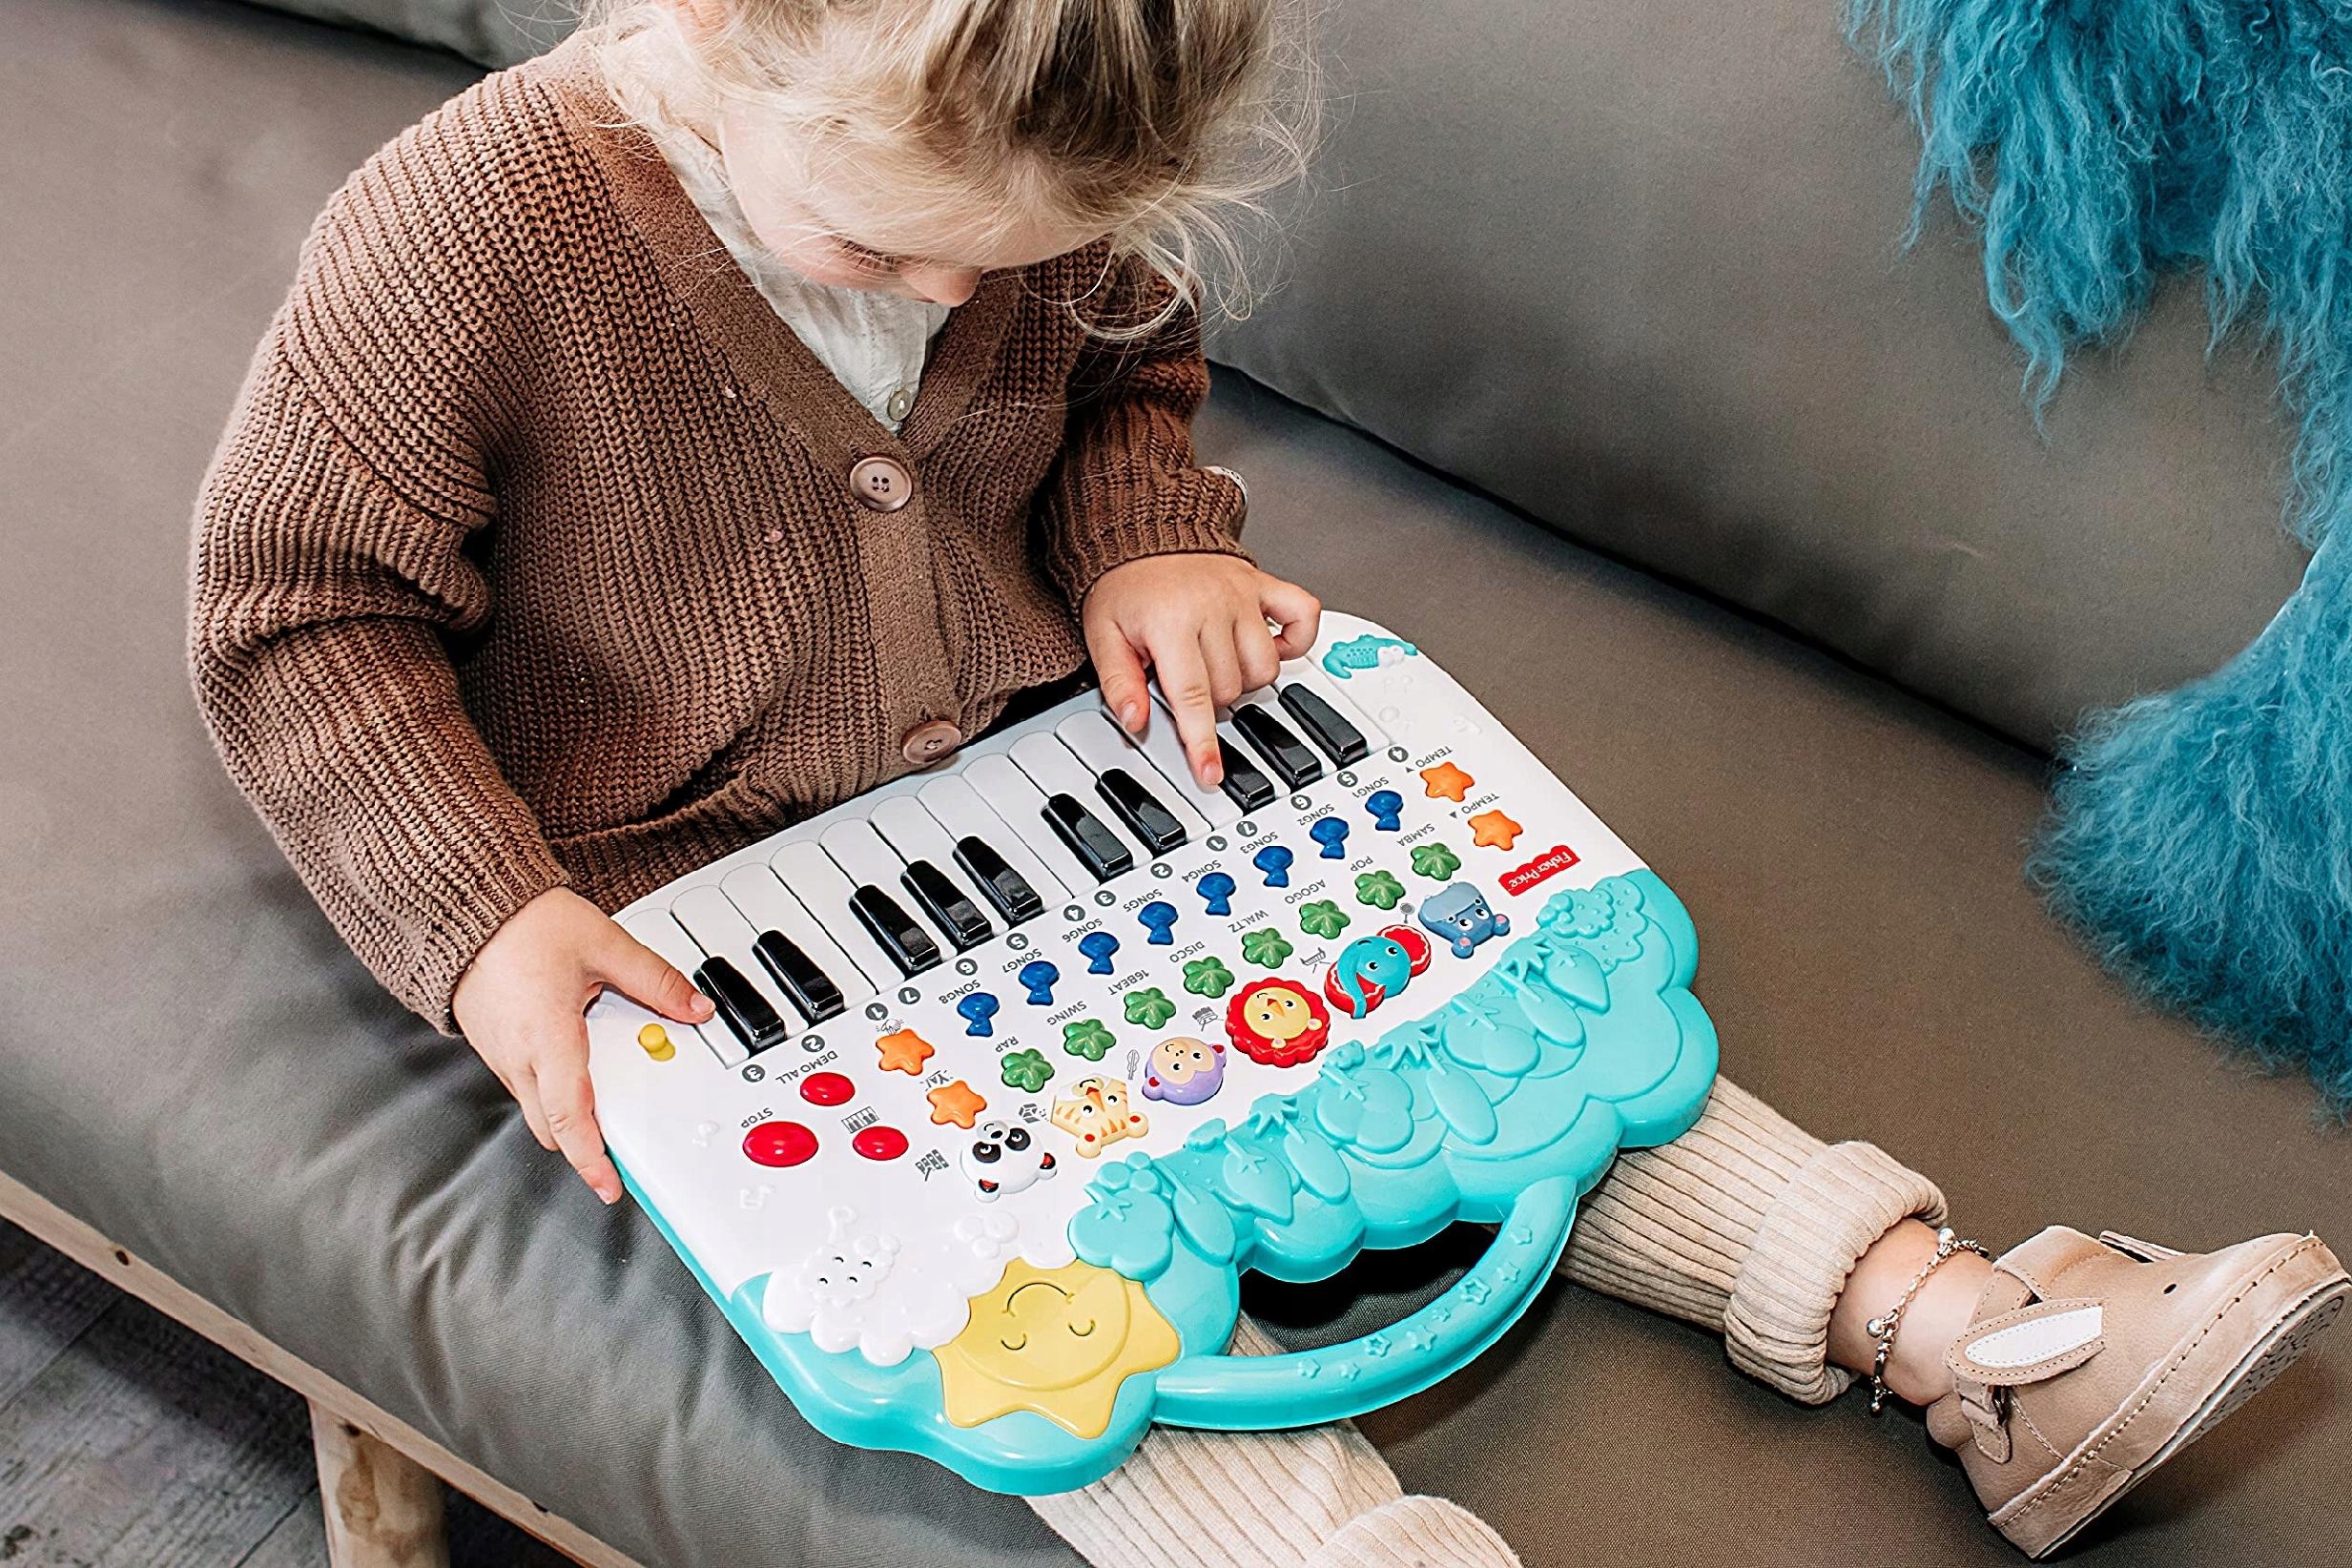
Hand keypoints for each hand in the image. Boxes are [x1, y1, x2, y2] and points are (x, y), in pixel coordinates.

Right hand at [451, 887, 713, 1202]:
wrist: (466, 908)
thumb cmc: (523, 924)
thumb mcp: (605, 944)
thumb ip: (655, 981)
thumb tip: (694, 1007)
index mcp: (548, 1037)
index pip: (572, 1116)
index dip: (592, 1158)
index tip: (611, 1185)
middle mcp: (518, 1056)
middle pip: (554, 1126)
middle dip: (587, 1145)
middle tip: (624, 1151)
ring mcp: (500, 1055)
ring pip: (538, 1107)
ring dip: (571, 1115)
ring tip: (610, 1103)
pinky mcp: (493, 1047)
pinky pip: (526, 1084)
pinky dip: (553, 1090)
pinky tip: (577, 1068)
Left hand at [1083, 555, 1319, 786]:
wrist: (1141, 531)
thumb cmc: (1123, 586)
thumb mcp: (1103, 636)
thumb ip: (1119, 682)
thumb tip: (1135, 722)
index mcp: (1171, 623)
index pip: (1194, 697)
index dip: (1203, 742)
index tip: (1211, 773)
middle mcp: (1213, 607)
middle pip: (1231, 689)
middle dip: (1208, 698)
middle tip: (1183, 677)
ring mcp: (1243, 595)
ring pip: (1265, 668)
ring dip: (1243, 679)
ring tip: (1214, 662)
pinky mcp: (1264, 583)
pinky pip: (1304, 615)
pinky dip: (1296, 640)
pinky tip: (1269, 646)